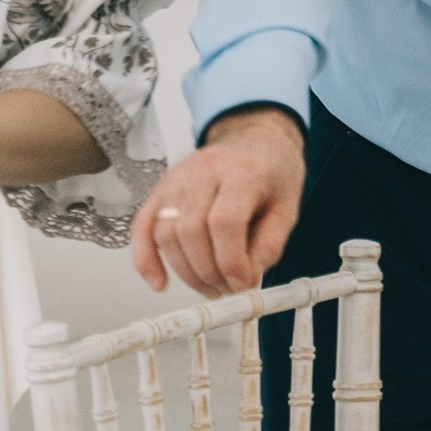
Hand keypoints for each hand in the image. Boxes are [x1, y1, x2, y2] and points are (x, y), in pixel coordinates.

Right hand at [132, 106, 303, 296]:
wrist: (256, 141)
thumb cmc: (273, 173)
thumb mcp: (288, 208)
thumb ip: (269, 245)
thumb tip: (245, 279)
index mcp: (243, 171)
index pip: (225, 222)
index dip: (231, 262)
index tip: (243, 284)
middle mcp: (205, 170)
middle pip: (191, 230)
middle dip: (208, 272)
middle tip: (227, 290)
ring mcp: (177, 178)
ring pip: (166, 233)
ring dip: (186, 272)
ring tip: (210, 287)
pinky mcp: (161, 189)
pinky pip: (143, 226)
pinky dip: (145, 259)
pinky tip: (159, 283)